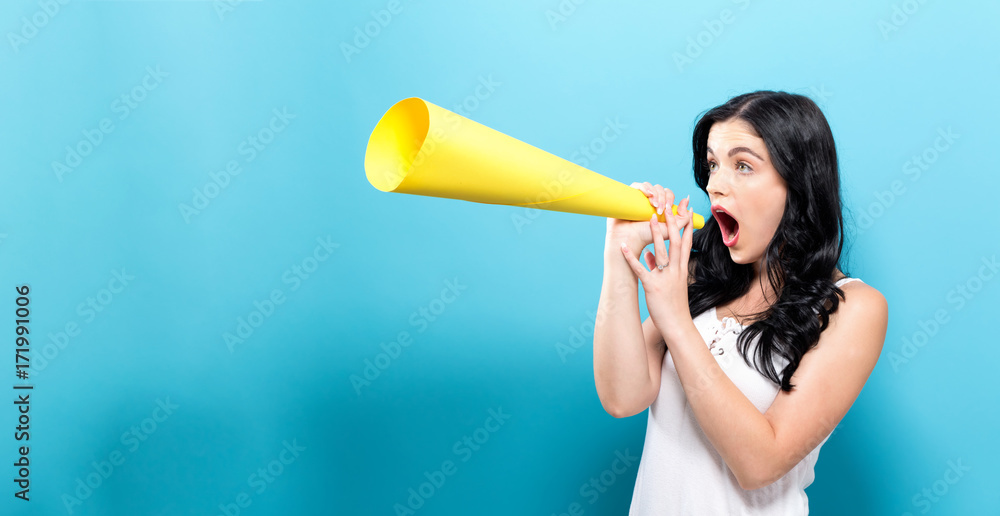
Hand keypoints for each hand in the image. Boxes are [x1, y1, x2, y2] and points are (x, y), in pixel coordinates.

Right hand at [606, 182, 691, 248]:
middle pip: (660, 189)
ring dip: (655, 193)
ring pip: (650, 185)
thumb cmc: (648, 236)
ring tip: (653, 205)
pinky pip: (637, 185)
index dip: (669, 198)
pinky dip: (645, 187)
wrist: (631, 239)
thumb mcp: (671, 229)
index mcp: (659, 205)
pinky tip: (648, 195)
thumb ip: (683, 217)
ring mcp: (638, 197)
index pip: (668, 194)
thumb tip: (687, 199)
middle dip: (663, 197)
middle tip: (659, 210)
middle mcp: (649, 200)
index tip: (666, 209)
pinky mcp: (629, 196)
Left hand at [618, 197, 694, 344]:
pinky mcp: (653, 286)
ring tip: (648, 216)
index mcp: (681, 268)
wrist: (677, 324)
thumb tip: (649, 254)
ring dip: (654, 233)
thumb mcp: (671, 283)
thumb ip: (658, 267)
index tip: (686, 209)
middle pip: (675, 241)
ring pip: (661, 251)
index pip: (685, 242)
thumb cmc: (673, 305)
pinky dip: (631, 258)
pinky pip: (640, 269)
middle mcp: (675, 270)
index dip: (686, 225)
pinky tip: (622, 247)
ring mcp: (665, 277)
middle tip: (669, 203)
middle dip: (672, 221)